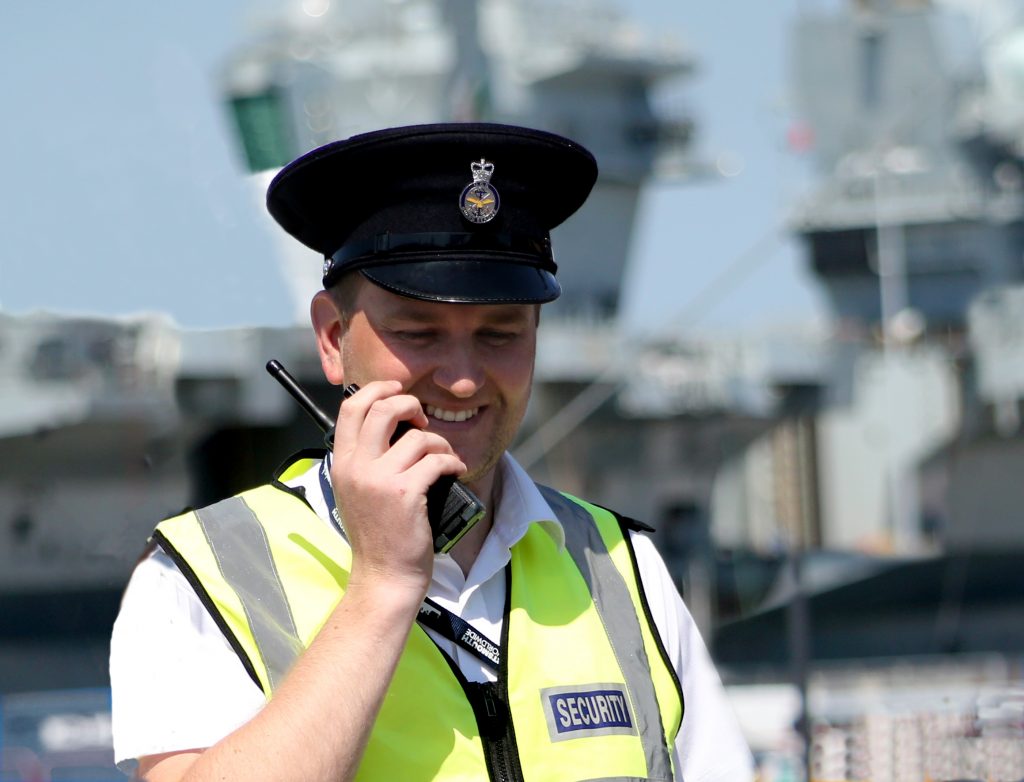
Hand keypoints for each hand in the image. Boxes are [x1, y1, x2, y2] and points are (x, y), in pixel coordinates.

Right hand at [328, 381, 465, 598]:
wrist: (384, 576)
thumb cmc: (378, 534)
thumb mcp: (356, 491)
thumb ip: (366, 458)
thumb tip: (393, 422)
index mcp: (342, 463)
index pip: (352, 407)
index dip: (377, 390)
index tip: (398, 392)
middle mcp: (356, 467)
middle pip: (382, 409)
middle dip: (410, 404)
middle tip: (423, 420)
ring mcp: (379, 480)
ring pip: (417, 436)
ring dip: (439, 442)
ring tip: (444, 458)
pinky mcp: (405, 493)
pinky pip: (436, 460)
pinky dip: (451, 462)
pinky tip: (454, 471)